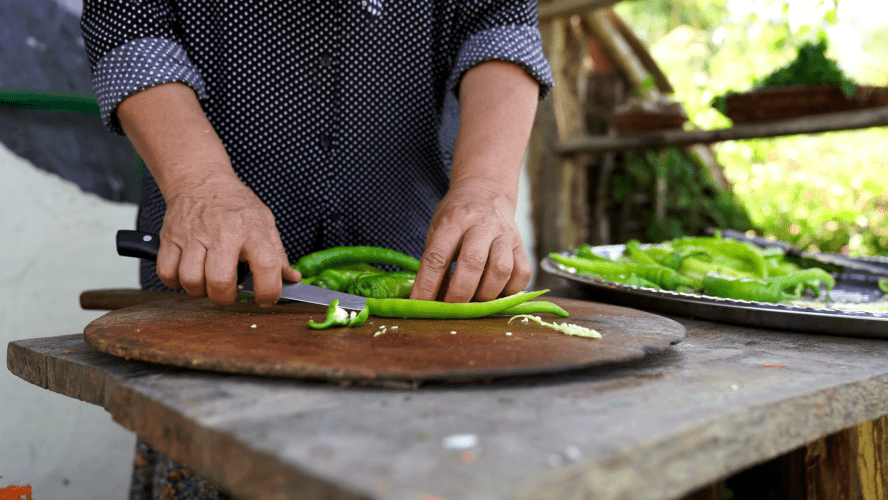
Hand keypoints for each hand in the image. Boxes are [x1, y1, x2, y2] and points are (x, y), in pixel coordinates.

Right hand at [115, 82, 299, 306]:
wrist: (201, 180)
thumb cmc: (236, 206)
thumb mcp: (264, 223)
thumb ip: (278, 254)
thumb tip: (292, 279)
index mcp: (253, 231)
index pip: (267, 266)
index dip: (269, 291)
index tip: (265, 299)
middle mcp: (224, 233)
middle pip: (220, 282)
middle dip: (225, 298)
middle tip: (229, 292)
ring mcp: (194, 236)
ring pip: (191, 281)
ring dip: (199, 290)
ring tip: (207, 282)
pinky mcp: (170, 238)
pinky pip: (167, 273)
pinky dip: (175, 282)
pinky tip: (188, 274)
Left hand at [409, 180, 530, 301]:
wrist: (486, 192)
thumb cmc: (456, 216)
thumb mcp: (438, 230)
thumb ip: (435, 261)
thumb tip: (430, 300)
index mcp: (454, 221)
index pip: (438, 256)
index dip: (428, 284)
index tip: (420, 304)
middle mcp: (482, 225)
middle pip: (473, 263)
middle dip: (460, 293)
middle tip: (452, 309)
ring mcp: (505, 235)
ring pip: (501, 270)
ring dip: (486, 294)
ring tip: (476, 301)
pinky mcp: (521, 245)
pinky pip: (522, 273)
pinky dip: (510, 290)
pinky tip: (496, 293)